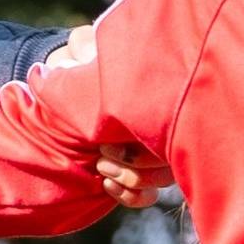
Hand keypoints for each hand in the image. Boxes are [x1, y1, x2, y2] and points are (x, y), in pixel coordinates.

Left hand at [36, 19, 172, 207]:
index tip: (109, 136)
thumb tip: (89, 50)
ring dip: (130, 179)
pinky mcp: (140, 173)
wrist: (72, 78)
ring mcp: (155, 152)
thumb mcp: (86, 49)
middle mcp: (163, 126)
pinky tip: (108, 184)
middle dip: (134, 164)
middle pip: (170, 161)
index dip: (144, 141)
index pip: (171, 126)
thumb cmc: (83, 61)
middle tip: (102, 154)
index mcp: (157, 99)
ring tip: (101, 167)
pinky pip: (148, 196)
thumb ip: (89, 46)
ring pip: (161, 181)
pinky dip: (131, 196)